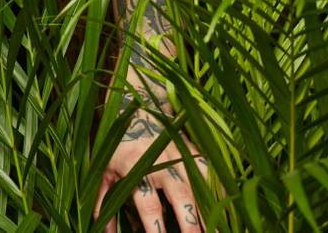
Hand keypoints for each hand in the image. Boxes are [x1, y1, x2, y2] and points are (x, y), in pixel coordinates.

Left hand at [95, 107, 207, 231]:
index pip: (148, 203)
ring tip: (217, 231)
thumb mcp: (103, 170)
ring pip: (200, 186)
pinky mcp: (192, 150)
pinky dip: (218, 190)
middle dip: (190, 222)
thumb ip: (102, 202)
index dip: (155, 226)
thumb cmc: (118, 144)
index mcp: (136, 168)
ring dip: (210, 210)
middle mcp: (161, 162)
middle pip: (181, 196)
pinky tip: (224, 208)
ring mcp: (180, 155)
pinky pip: (209, 173)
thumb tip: (104, 231)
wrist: (136, 107)